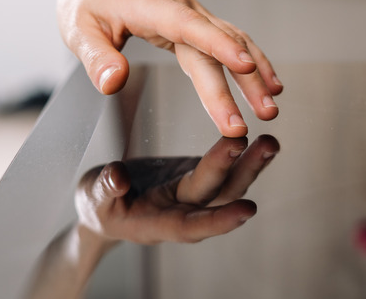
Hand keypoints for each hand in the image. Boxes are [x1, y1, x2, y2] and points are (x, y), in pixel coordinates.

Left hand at [56, 0, 282, 137]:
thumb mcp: (77, 28)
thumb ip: (96, 56)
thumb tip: (113, 83)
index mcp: (151, 8)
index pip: (190, 27)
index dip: (219, 46)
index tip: (243, 68)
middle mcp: (179, 8)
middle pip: (216, 46)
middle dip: (240, 83)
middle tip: (256, 117)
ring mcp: (191, 13)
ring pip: (231, 40)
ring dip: (254, 72)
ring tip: (271, 104)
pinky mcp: (195, 22)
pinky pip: (229, 39)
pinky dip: (251, 59)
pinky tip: (266, 81)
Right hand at [75, 135, 279, 244]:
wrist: (108, 204)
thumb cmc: (99, 205)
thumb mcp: (94, 197)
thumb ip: (107, 188)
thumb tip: (119, 176)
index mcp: (157, 224)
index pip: (192, 224)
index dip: (220, 219)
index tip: (247, 210)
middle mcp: (184, 212)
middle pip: (220, 196)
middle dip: (243, 172)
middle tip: (267, 146)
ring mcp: (195, 195)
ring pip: (229, 183)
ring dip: (252, 163)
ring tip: (272, 141)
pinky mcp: (199, 178)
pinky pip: (227, 169)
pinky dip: (245, 156)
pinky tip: (265, 141)